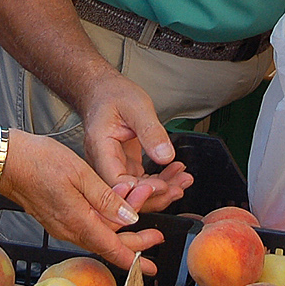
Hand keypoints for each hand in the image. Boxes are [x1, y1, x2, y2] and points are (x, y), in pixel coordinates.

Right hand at [0, 129, 168, 273]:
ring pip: (98, 237)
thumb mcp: (80, 174)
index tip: (152, 265)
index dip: (136, 258)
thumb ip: (106, 198)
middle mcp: (70, 230)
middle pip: (108, 245)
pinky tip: (112, 214)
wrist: (6, 161)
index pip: (112, 249)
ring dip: (120, 232)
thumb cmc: (39, 162)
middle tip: (157, 235)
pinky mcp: (57, 218)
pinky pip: (86, 228)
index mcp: (79, 221)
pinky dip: (104, 225)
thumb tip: (129, 218)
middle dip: (135, 244)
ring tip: (141, 220)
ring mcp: (62, 226)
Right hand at [77, 71, 191, 213]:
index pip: (117, 182)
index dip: (141, 190)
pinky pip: (141, 180)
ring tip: (184, 180)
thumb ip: (151, 132)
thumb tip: (165, 156)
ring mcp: (114, 165)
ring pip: (137, 190)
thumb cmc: (113, 95)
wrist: (103, 90)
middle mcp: (104, 162)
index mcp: (100, 148)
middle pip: (128, 192)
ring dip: (162, 189)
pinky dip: (160, 180)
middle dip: (156, 194)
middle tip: (180, 187)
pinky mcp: (124, 165)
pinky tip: (175, 172)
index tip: (164, 186)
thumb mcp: (136, 107)